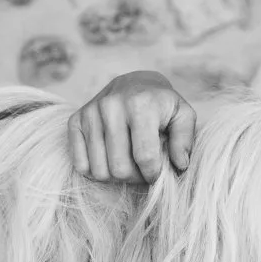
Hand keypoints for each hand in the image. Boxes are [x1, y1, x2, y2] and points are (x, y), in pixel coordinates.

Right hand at [67, 70, 197, 183]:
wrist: (134, 83)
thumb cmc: (161, 104)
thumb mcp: (183, 115)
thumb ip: (185, 140)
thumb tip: (180, 165)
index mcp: (140, 104)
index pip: (145, 157)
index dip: (153, 174)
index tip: (157, 173)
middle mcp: (111, 106)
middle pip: (119, 168)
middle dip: (134, 178)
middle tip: (142, 171)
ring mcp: (90, 113)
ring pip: (99, 171)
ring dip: (116, 177)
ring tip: (128, 164)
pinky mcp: (75, 121)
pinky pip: (80, 164)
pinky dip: (95, 171)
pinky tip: (109, 160)